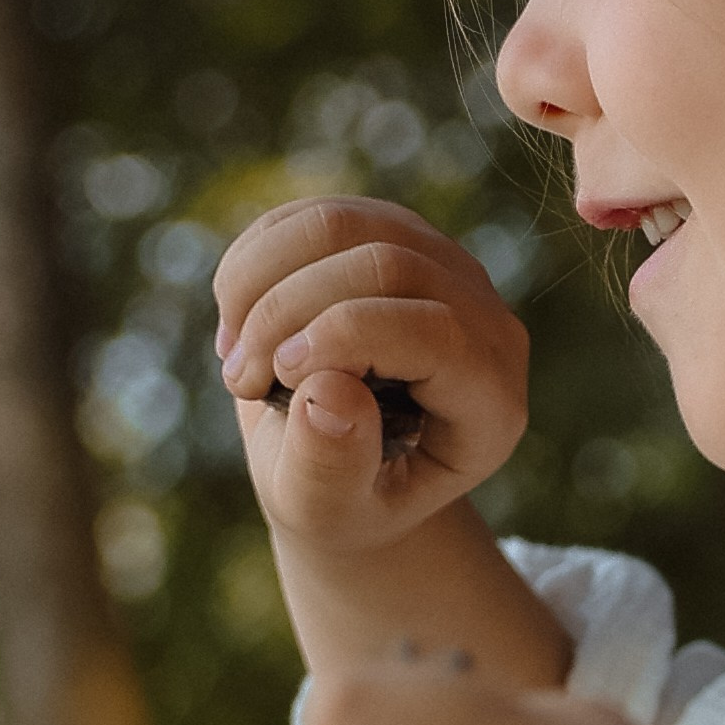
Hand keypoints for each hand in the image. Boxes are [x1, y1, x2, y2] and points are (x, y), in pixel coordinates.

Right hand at [215, 198, 529, 550]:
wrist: (343, 470)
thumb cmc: (343, 499)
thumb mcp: (329, 510)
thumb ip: (331, 467)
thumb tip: (326, 392)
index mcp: (491, 400)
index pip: (437, 332)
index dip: (347, 337)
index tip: (279, 378)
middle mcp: (484, 322)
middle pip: (387, 263)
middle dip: (287, 313)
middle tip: (237, 379)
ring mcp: (441, 267)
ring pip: (343, 223)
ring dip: (262, 281)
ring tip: (233, 351)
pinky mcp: (389, 235)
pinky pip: (311, 214)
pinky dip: (254, 260)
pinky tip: (237, 319)